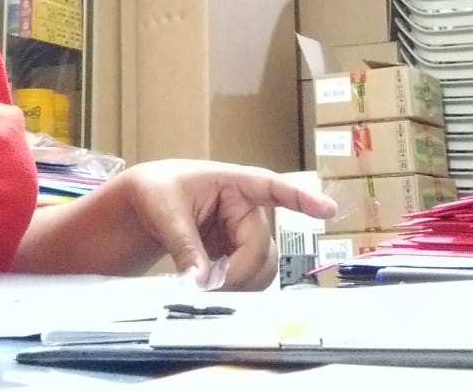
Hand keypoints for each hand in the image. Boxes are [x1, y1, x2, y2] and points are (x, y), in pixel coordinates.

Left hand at [118, 160, 336, 289]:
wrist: (145, 203)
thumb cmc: (157, 190)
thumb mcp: (165, 211)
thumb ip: (184, 246)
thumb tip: (199, 283)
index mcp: (234, 183)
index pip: (273, 188)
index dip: (302, 199)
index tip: (328, 210)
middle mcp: (246, 209)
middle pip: (262, 248)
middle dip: (240, 272)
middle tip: (208, 287)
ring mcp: (243, 234)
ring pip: (260, 268)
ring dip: (239, 283)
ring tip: (204, 285)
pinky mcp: (235, 254)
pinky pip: (247, 278)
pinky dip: (232, 288)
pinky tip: (207, 286)